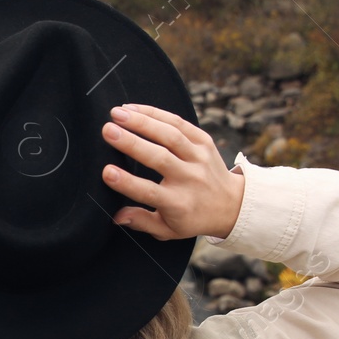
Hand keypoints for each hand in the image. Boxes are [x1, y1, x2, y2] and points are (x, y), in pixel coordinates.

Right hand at [100, 102, 245, 239]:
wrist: (232, 204)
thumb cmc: (192, 217)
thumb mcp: (167, 229)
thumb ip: (141, 222)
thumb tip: (116, 216)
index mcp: (178, 203)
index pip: (149, 192)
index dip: (127, 182)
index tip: (107, 172)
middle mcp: (190, 178)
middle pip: (159, 157)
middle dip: (131, 143)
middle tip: (107, 131)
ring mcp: (199, 157)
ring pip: (170, 135)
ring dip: (142, 121)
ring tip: (117, 113)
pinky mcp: (204, 141)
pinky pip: (180, 123)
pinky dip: (156, 113)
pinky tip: (134, 108)